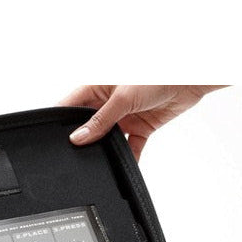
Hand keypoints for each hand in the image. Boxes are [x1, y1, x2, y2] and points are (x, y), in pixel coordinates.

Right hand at [59, 85, 223, 159]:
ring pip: (109, 138)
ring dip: (106, 149)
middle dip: (84, 139)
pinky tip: (124, 167)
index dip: (61, 120)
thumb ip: (100, 121)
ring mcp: (124, 115)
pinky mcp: (141, 126)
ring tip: (99, 161)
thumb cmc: (157, 73)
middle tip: (75, 155)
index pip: (71, 105)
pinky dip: (129, 156)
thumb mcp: (122, 98)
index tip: (51, 138)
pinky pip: (131, 146)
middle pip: (89, 125)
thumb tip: (77, 138)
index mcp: (97, 86)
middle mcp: (108, 101)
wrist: (190, 78)